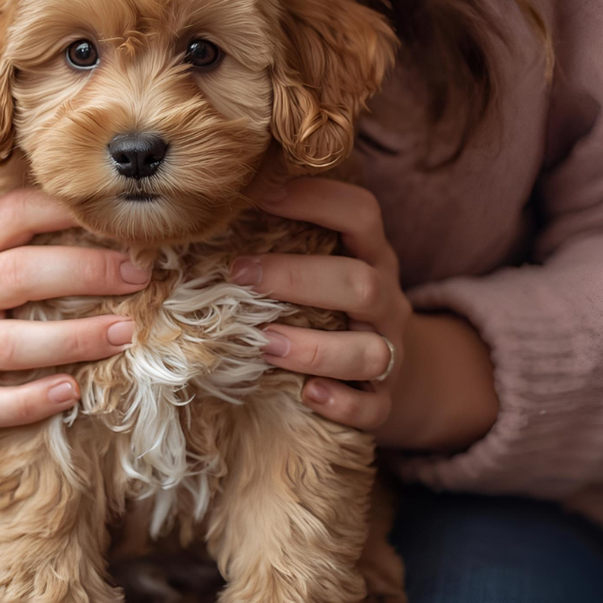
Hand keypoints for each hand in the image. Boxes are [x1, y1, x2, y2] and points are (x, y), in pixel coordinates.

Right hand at [0, 189, 150, 431]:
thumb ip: (34, 242)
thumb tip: (123, 228)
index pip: (13, 215)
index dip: (65, 211)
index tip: (119, 219)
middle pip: (18, 275)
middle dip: (84, 272)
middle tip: (138, 277)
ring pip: (10, 343)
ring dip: (73, 338)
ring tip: (124, 333)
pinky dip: (33, 400)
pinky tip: (72, 391)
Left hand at [235, 178, 497, 451]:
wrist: (392, 368)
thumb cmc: (335, 304)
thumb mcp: (326, 263)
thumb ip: (287, 237)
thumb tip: (210, 208)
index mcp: (371, 257)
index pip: (361, 215)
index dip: (318, 198)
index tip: (262, 194)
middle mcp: (386, 301)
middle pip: (363, 283)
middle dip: (298, 277)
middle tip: (240, 273)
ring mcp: (390, 353)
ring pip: (372, 351)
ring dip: (315, 348)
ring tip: (264, 343)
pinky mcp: (384, 401)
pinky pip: (373, 408)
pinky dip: (343, 402)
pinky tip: (308, 394)